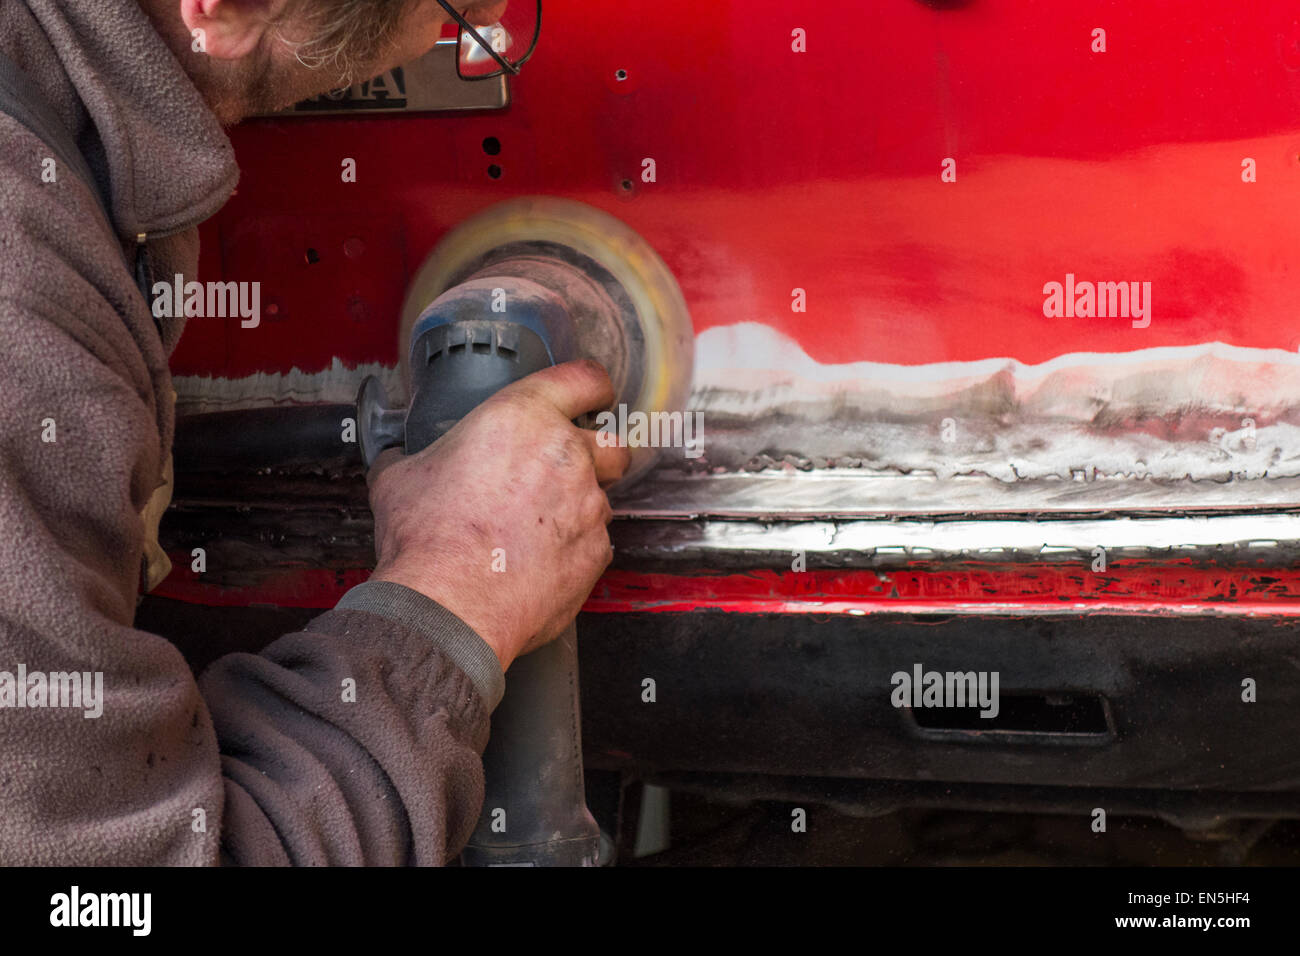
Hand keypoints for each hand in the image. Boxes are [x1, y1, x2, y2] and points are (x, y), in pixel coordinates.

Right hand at [366, 359, 629, 669]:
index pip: (584, 380)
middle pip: (611, 443)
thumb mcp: (400, 478)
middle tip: (562, 472)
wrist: (449, 604)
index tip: (593, 394)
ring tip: (537, 529)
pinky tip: (540, 562)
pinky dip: (574, 549)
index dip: (592, 386)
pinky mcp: (596, 552)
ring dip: (578, 506)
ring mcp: (588, 506)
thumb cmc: (427, 537)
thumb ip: (410, 458)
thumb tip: (396, 460)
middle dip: (596, 454)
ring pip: (602, 497)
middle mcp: (567, 456)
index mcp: (524, 418)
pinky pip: (595, 542)